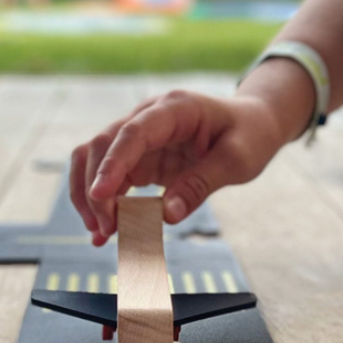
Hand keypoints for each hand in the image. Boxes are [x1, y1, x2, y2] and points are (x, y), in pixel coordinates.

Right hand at [70, 90, 286, 244]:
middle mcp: (148, 117)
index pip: (132, 133)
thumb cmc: (249, 135)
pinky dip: (102, 203)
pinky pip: (109, 177)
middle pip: (103, 146)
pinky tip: (105, 231)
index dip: (112, 164)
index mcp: (175, 109)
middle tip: (107, 230)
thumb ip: (200, 185)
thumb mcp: (236, 161)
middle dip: (96, 190)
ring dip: (90, 196)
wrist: (252, 124)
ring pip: (94, 159)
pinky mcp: (138, 157)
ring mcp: (139, 137)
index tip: (100, 196)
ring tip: (101, 234)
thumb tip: (167, 216)